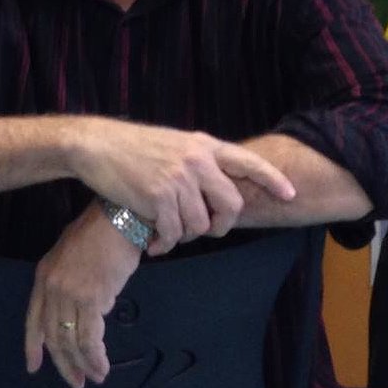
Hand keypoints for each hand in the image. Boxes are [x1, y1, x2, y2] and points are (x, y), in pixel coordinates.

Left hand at [24, 204, 141, 387]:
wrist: (120, 217)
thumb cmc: (103, 233)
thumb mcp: (73, 255)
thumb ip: (72, 283)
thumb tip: (88, 307)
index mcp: (44, 276)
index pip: (33, 319)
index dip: (33, 346)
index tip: (34, 367)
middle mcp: (51, 287)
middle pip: (52, 335)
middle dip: (64, 363)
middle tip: (76, 381)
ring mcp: (69, 294)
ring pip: (71, 340)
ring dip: (83, 364)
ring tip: (94, 378)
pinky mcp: (91, 298)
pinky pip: (90, 338)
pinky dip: (96, 356)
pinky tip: (102, 366)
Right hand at [67, 118, 295, 254]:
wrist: (98, 145)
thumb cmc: (134, 148)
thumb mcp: (176, 144)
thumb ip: (200, 162)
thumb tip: (219, 190)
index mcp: (204, 146)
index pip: (248, 162)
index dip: (273, 179)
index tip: (289, 194)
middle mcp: (197, 161)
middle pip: (231, 205)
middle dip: (222, 225)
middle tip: (207, 231)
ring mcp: (178, 179)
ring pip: (200, 224)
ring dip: (185, 235)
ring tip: (168, 231)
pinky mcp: (158, 198)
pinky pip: (173, 234)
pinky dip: (165, 244)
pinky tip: (154, 243)